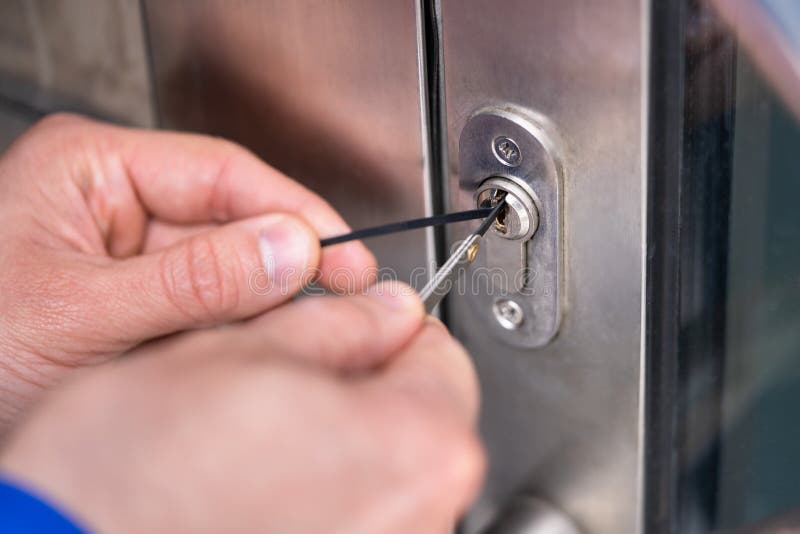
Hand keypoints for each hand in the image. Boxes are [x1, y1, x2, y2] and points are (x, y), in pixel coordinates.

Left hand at [0, 113, 374, 431]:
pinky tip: (251, 353)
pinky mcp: (137, 300)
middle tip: (342, 303)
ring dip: (261, 304)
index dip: (295, 213)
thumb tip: (293, 250)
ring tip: (298, 337)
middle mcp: (114, 203)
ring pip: (227, 268)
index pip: (224, 173)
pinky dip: (235, 332)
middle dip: (285, 265)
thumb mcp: (82, 313)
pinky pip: (208, 307)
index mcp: (92, 169)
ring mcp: (127, 254)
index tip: (347, 255)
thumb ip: (194, 281)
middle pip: (232, 219)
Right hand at [0, 283, 484, 533]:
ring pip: (388, 466)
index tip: (360, 319)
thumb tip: (386, 310)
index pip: (442, 352)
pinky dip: (327, 487)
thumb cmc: (138, 473)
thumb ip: (338, 323)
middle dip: (369, 381)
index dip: (392, 324)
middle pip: (421, 415)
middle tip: (299, 370)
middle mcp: (423, 513)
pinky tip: (264, 476)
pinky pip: (362, 513)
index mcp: (418, 442)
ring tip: (268, 427)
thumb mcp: (244, 350)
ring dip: (343, 436)